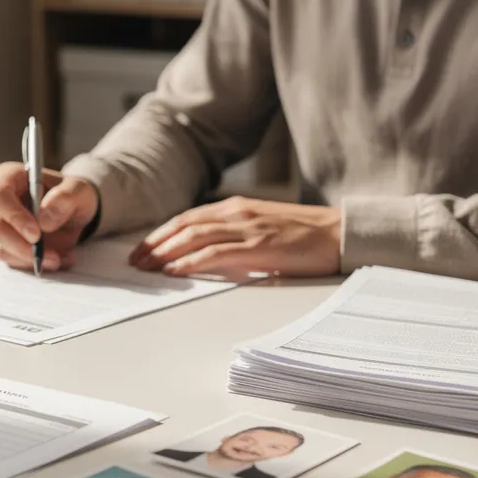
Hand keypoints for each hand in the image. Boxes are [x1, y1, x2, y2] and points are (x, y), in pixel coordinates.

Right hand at [0, 162, 99, 272]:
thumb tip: (44, 219)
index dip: (14, 216)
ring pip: (1, 248)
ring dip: (30, 258)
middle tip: (50, 254)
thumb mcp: (79, 191)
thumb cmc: (71, 196)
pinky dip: (33, 264)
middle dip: (22, 245)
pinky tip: (54, 259)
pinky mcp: (5, 244)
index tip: (36, 234)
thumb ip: (65, 198)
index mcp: (11, 177)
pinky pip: (11, 260)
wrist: (73, 213)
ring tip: (58, 258)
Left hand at [128, 197, 341, 277]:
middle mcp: (238, 213)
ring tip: (147, 266)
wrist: (341, 233)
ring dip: (166, 253)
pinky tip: (175, 270)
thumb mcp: (264, 229)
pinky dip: (191, 261)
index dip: (163, 234)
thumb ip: (237, 237)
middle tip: (135, 261)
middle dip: (156, 244)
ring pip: (194, 237)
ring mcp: (248, 228)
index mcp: (238, 208)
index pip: (189, 218)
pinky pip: (216, 252)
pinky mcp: (259, 245)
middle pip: (185, 225)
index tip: (144, 249)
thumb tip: (209, 255)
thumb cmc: (307, 236)